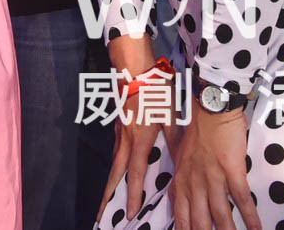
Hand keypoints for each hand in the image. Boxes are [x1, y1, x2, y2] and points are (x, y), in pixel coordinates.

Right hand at [103, 81, 175, 218]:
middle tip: (100, 215)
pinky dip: (114, 165)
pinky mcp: (118, 124)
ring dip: (110, 182)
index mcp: (140, 140)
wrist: (134, 68)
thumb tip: (183, 160)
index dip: (133, 195)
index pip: (135, 174)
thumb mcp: (171, 115)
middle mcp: (126, 140)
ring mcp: (119, 132)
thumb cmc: (156, 90)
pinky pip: (115, 150)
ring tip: (106, 199)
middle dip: (108, 196)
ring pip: (113, 162)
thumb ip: (175, 138)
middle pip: (114, 173)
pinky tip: (117, 169)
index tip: (130, 214)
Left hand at [172, 107, 260, 229]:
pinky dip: (251, 218)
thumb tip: (178, 194)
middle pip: (200, 222)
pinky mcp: (232, 171)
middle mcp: (194, 183)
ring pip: (221, 216)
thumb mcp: (179, 155)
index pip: (180, 216)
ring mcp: (213, 178)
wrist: (210, 107)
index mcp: (181, 180)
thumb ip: (181, 177)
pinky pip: (242, 200)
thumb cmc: (196, 128)